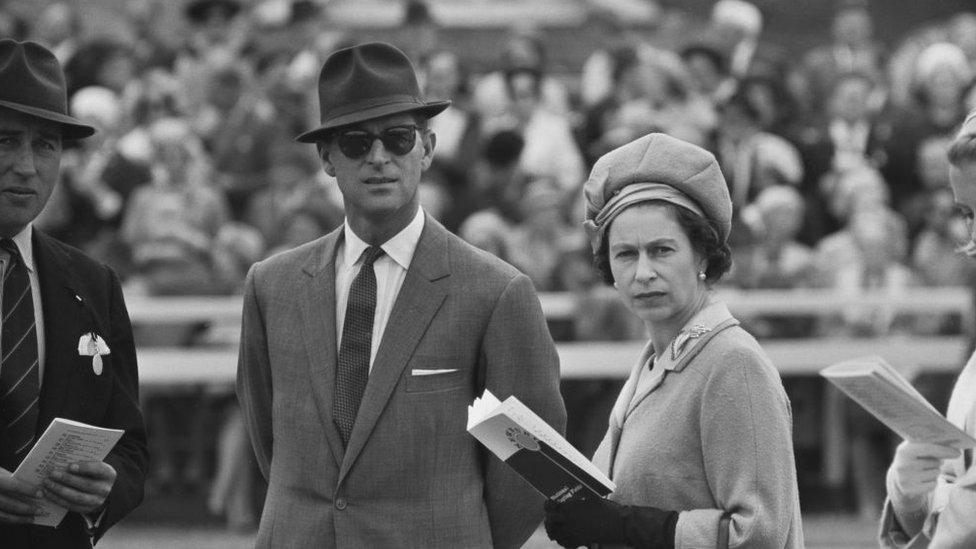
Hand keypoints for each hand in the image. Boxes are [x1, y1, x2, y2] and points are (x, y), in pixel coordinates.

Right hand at [0, 468, 42, 523]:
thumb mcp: (1, 474)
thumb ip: (13, 479)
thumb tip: (34, 485)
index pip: (14, 486)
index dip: (28, 490)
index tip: (41, 494)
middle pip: (10, 504)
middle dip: (27, 509)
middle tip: (40, 511)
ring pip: (4, 516)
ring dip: (20, 519)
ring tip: (32, 519)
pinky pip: (0, 520)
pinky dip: (11, 521)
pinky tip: (20, 520)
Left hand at [42, 461, 115, 514]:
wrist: (101, 491)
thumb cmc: (94, 474)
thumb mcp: (95, 467)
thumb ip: (84, 464)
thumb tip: (63, 463)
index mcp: (108, 474)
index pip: (98, 470)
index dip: (84, 468)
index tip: (69, 466)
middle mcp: (104, 489)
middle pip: (85, 484)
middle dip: (67, 479)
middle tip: (52, 474)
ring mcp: (96, 501)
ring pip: (76, 497)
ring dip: (59, 490)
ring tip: (47, 484)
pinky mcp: (87, 509)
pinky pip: (70, 505)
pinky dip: (57, 499)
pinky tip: (48, 493)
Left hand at [544, 497, 678, 548]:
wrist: (619, 523)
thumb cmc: (607, 508)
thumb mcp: (591, 496)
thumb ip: (579, 494)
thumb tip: (571, 488)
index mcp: (570, 506)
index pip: (550, 506)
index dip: (548, 506)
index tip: (551, 505)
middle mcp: (569, 519)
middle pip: (550, 522)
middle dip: (550, 520)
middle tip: (553, 520)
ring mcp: (573, 532)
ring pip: (556, 535)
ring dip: (555, 532)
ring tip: (558, 530)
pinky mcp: (580, 542)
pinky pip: (566, 544)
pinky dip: (564, 542)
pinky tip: (567, 538)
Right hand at [889, 441, 958, 498]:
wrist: (898, 477)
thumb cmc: (912, 459)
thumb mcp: (915, 448)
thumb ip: (928, 444)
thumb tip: (950, 448)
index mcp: (903, 451)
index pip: (928, 448)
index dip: (944, 450)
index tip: (957, 453)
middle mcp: (903, 465)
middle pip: (935, 462)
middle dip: (937, 462)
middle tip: (928, 462)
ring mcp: (905, 478)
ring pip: (935, 473)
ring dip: (934, 472)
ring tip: (924, 471)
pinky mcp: (910, 490)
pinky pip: (933, 484)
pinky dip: (932, 482)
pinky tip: (923, 480)